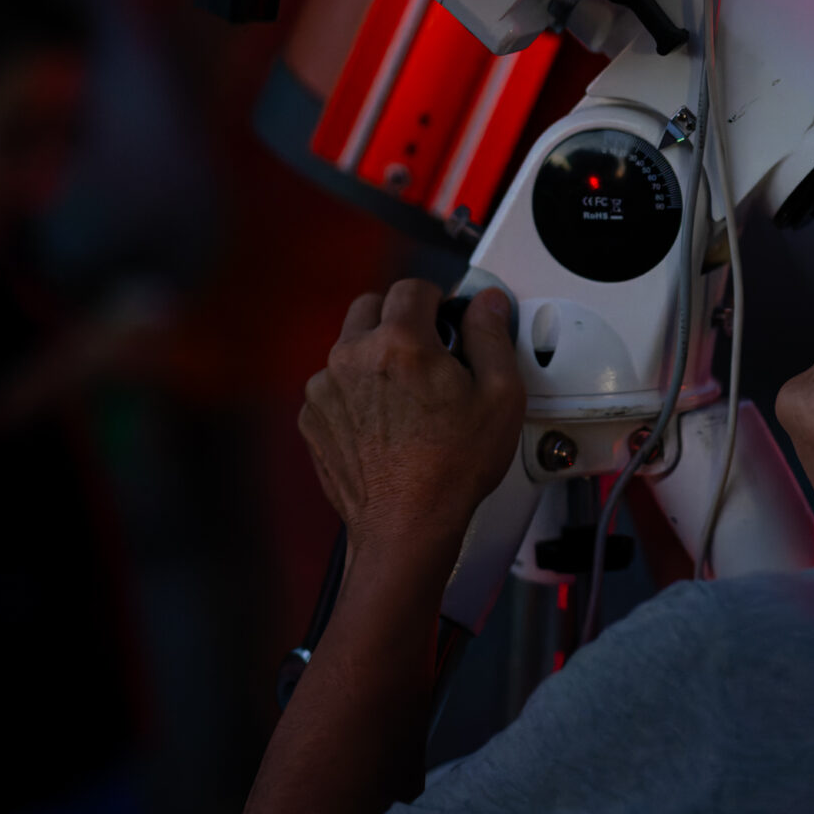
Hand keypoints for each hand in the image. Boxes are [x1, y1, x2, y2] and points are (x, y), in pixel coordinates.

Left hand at [299, 281, 522, 551]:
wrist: (407, 526)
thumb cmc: (452, 468)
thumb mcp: (501, 396)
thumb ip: (492, 336)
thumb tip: (486, 304)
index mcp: (400, 344)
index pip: (412, 287)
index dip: (438, 300)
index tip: (447, 321)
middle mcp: (353, 358)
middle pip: (371, 306)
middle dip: (400, 318)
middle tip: (427, 350)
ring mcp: (325, 388)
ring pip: (349, 346)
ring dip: (376, 355)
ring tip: (407, 394)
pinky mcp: (313, 417)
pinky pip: (334, 384)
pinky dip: (356, 391)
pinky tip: (386, 420)